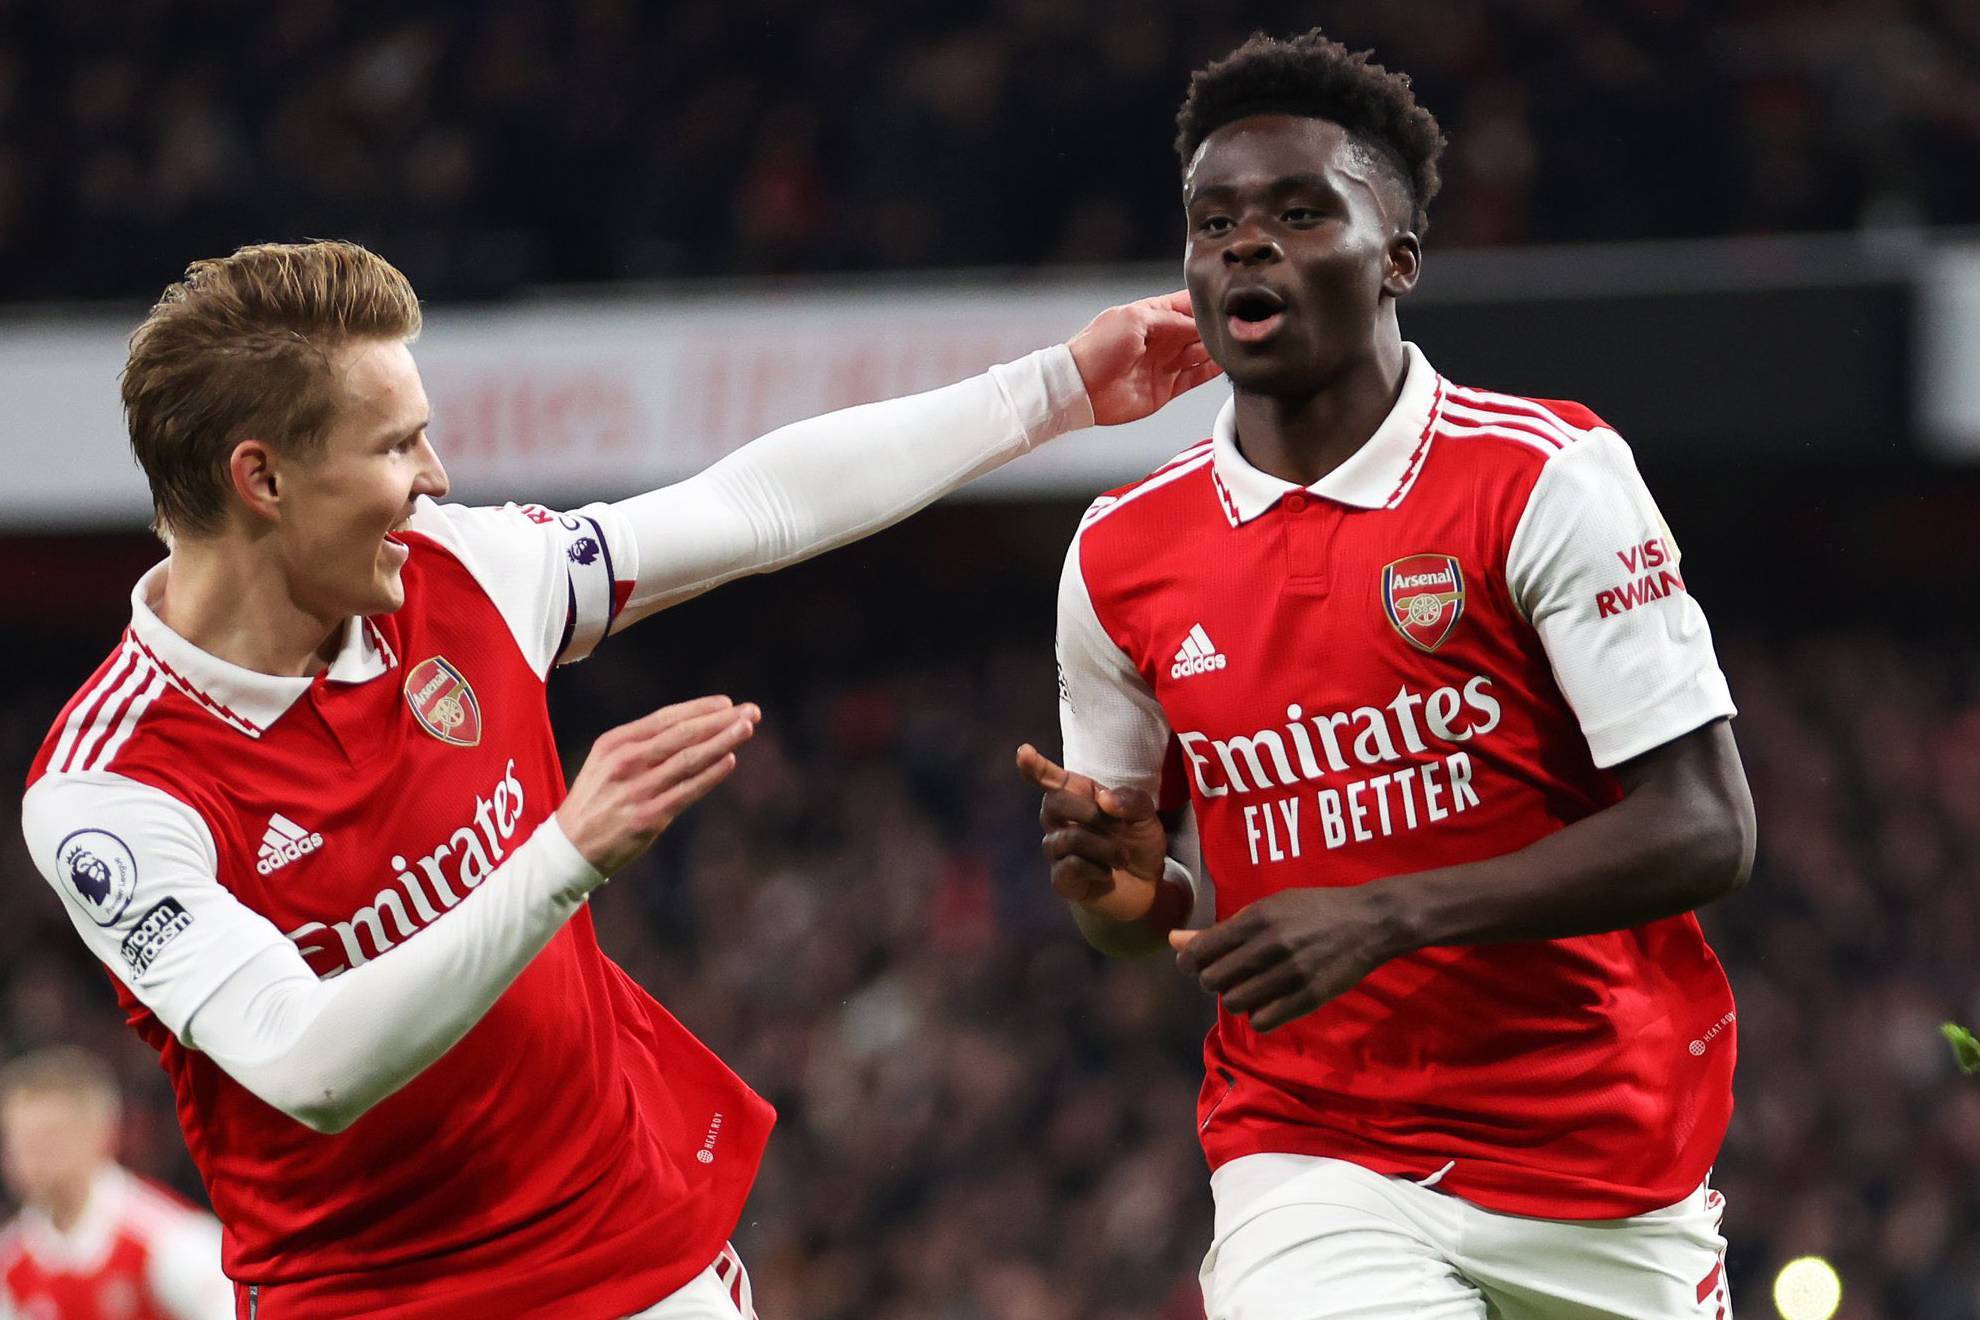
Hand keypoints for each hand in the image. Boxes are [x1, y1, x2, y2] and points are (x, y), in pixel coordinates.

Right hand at [557, 695, 758, 876]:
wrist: (570, 846)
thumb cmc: (598, 799)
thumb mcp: (607, 761)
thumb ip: (643, 744)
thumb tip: (692, 727)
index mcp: (616, 742)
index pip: (666, 718)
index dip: (699, 709)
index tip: (727, 703)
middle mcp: (626, 761)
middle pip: (682, 734)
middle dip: (720, 721)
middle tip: (751, 711)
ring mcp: (637, 789)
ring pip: (688, 759)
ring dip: (722, 742)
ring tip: (746, 729)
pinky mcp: (648, 817)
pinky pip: (686, 792)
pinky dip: (710, 775)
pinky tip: (730, 761)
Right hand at [1015, 743, 1168, 919]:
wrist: (1147, 886)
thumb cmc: (1138, 843)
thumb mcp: (1146, 816)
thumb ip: (1131, 801)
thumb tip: (1104, 800)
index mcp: (1079, 797)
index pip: (1049, 779)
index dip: (1034, 767)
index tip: (1023, 752)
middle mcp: (1060, 821)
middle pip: (1052, 803)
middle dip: (1086, 811)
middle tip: (1116, 826)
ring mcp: (1057, 851)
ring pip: (1068, 838)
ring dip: (1105, 847)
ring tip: (1122, 858)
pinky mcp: (1061, 879)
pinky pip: (1070, 867)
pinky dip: (1097, 869)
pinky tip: (1107, 873)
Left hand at [1066, 291, 1222, 425]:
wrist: (1080, 388)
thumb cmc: (1098, 348)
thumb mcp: (1135, 319)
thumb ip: (1170, 319)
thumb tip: (1198, 324)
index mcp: (1151, 315)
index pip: (1186, 304)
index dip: (1206, 302)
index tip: (1229, 300)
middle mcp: (1161, 338)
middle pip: (1198, 329)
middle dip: (1216, 327)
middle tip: (1237, 325)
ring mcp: (1164, 363)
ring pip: (1201, 353)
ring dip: (1217, 348)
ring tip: (1236, 343)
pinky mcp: (1166, 387)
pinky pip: (1196, 377)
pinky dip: (1211, 371)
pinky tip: (1227, 363)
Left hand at [1170, 887, 1401, 1032]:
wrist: (1367, 921)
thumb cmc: (1312, 909)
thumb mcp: (1266, 908)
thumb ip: (1221, 928)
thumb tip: (1173, 939)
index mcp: (1255, 919)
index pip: (1200, 951)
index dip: (1189, 962)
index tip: (1194, 964)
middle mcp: (1268, 946)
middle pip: (1212, 981)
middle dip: (1213, 980)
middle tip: (1229, 974)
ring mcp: (1289, 974)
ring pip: (1235, 1003)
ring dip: (1236, 997)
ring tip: (1251, 986)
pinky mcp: (1308, 997)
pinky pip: (1262, 1021)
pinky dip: (1258, 1015)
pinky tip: (1268, 1002)